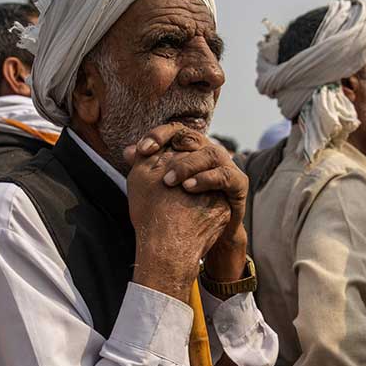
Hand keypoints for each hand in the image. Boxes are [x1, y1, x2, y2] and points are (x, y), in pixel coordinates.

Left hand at [126, 124, 248, 281]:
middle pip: (193, 136)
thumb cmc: (182, 206)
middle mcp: (209, 152)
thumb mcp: (162, 186)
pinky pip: (225, 175)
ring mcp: (226, 166)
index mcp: (191, 149)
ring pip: (211, 153)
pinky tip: (189, 188)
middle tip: (150, 158)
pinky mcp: (238, 183)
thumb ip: (147, 168)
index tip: (141, 149)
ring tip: (169, 180)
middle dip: (171, 145)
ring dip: (188, 165)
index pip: (175, 131)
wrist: (207, 234)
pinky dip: (207, 179)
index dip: (158, 135)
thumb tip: (128, 152)